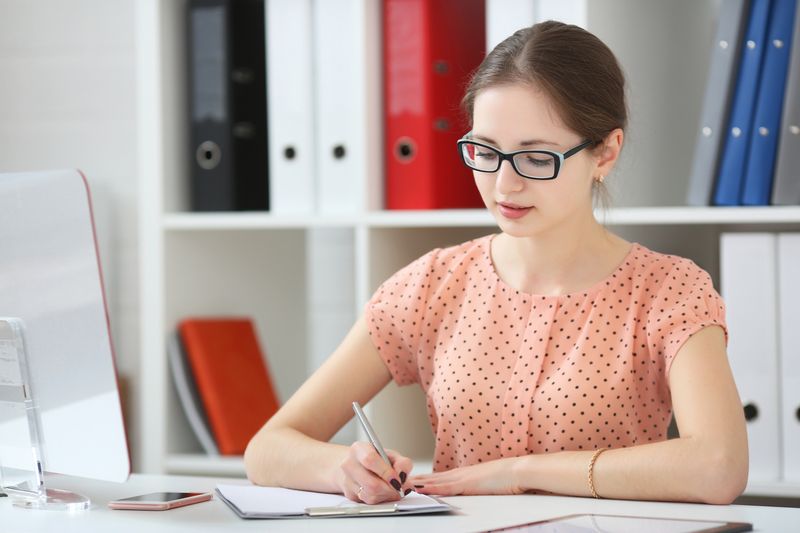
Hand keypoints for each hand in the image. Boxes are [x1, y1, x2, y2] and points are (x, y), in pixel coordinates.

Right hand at [338, 441, 413, 503]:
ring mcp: (347, 481)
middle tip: (399, 487)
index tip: (397, 479)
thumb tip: (402, 475)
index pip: (370, 460)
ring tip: (391, 488)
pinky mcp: (350, 495)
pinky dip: (381, 499)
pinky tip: (383, 492)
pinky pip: (369, 502)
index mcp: (359, 449)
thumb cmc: (376, 459)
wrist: (357, 465)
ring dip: (386, 495)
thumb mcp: (391, 455)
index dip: (386, 472)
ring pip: (370, 496)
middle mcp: (349, 464)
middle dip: (390, 489)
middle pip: (371, 484)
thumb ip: (402, 463)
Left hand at [409, 457, 525, 495]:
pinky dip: (432, 488)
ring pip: (435, 482)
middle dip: (416, 480)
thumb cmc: (506, 477)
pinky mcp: (467, 484)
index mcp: (464, 474)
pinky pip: (446, 487)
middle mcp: (459, 474)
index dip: (424, 479)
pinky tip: (421, 490)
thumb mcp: (486, 482)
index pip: (438, 477)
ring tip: (402, 485)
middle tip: (398, 482)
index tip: (410, 480)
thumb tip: (470, 491)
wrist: (518, 470)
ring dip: (419, 484)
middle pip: (432, 477)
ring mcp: (462, 478)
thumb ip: (476, 486)